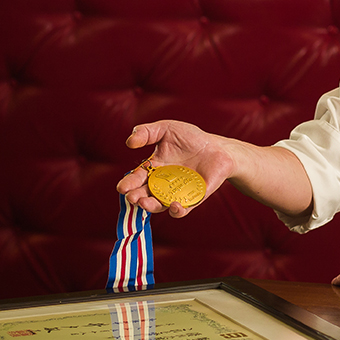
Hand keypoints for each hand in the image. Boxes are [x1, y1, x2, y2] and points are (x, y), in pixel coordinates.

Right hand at [116, 120, 234, 216]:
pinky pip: (184, 209)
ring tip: (144, 204)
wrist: (218, 148)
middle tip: (132, 198)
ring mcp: (178, 193)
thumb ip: (147, 132)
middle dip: (137, 197)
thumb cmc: (191, 138)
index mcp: (154, 168)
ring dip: (152, 206)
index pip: (137, 178)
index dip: (129, 183)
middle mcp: (163, 184)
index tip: (122, 188)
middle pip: (146, 195)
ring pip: (161, 205)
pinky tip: (174, 205)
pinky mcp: (194, 198)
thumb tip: (129, 142)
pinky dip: (177, 210)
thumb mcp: (166, 129)